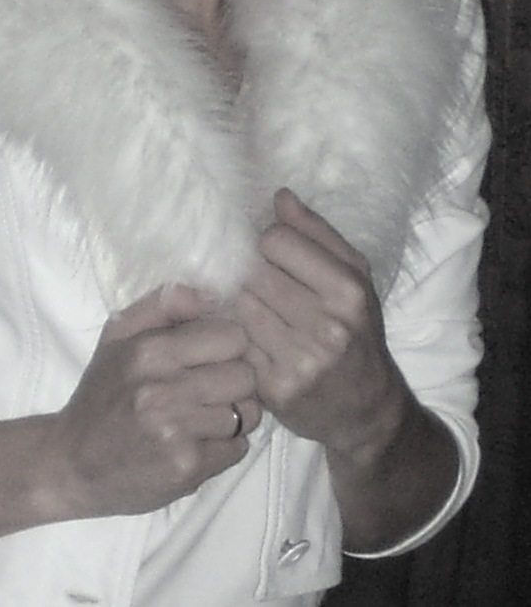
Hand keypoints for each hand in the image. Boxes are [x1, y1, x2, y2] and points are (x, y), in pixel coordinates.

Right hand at [48, 285, 260, 517]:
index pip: (232, 336)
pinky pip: (238, 448)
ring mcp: (176, 431)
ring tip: (201, 417)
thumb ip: (163, 304)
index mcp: (149, 351)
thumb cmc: (103, 394)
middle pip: (246, 375)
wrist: (73, 464)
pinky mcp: (187, 468)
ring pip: (248, 412)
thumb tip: (214, 296)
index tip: (208, 357)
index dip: (226, 346)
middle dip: (233, 381)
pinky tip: (196, 443)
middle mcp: (163, 389)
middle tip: (206, 390)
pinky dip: (224, 447)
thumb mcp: (118, 336)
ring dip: (232, 415)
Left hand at [235, 189, 405, 457]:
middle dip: (254, 274)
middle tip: (266, 285)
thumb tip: (279, 195)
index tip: (279, 258)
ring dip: (245, 304)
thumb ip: (316, 233)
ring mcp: (300, 360)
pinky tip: (258, 341)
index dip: (270, 245)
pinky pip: (238, 342)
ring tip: (263, 312)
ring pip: (242, 305)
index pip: (276, 241)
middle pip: (254, 272)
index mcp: (348, 291)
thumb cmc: (359, 333)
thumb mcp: (354, 278)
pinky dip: (242, 337)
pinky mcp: (275, 388)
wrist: (369, 411)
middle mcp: (327, 327)